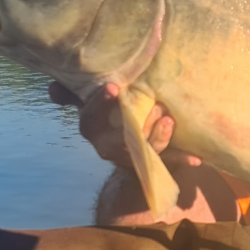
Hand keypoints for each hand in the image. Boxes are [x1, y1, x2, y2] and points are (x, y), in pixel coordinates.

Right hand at [48, 81, 201, 167]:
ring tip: (170, 120)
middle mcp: (109, 146)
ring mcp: (132, 156)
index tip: (114, 87)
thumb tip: (52, 88)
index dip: (99, 104)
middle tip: (154, 105)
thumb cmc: (110, 115)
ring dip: (157, 137)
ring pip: (143, 150)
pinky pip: (168, 162)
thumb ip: (75, 92)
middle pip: (117, 140)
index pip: (89, 118)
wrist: (130, 148)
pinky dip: (182, 159)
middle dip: (134, 125)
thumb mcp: (93, 101)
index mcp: (94, 128)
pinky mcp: (153, 163)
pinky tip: (197, 158)